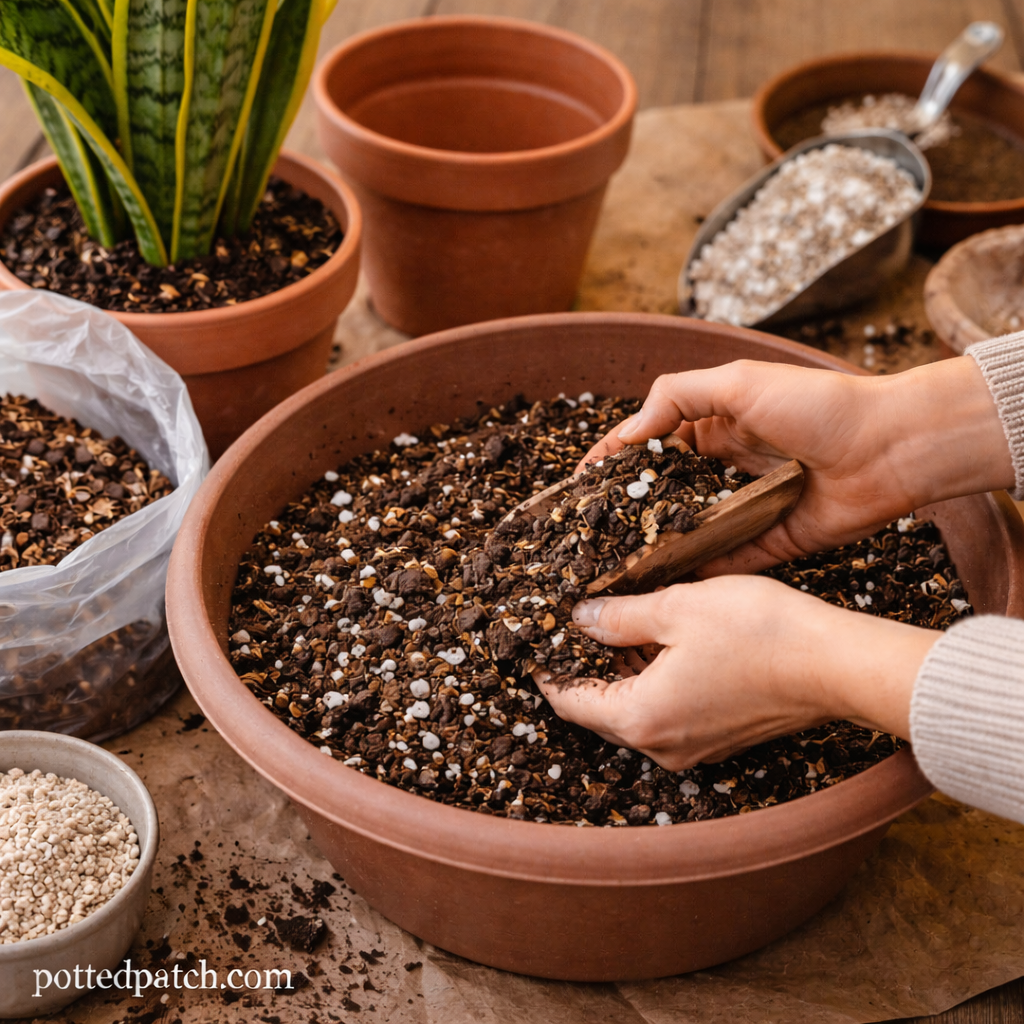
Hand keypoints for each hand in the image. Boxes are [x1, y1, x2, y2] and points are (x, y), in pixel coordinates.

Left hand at [536, 577, 937, 769]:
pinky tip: (657, 641)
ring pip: (633, 710)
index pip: (569, 701)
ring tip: (614, 623)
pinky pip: (666, 713)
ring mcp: (693, 748)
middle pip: (599, 710)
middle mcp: (662, 746)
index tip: (536, 641)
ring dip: (619, 672)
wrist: (838, 664)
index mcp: (640, 718)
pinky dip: (651, 681)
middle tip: (574, 622)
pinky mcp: (719, 739)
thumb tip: (579, 617)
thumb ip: (618, 616)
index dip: (547, 669)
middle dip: (584, 666)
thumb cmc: (759, 633)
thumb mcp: (676, 608)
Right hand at [585, 356, 1013, 573]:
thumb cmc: (818, 405)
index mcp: (711, 428)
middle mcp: (721, 471)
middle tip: (583, 539)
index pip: (647, 448)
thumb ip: (676, 397)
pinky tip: (659, 588)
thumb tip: (626, 434)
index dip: (610, 466)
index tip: (575, 489)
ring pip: (687, 534)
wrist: (892, 447)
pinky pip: (723, 564)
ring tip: (610, 571)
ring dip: (653, 549)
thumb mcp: (739, 382)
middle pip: (661, 496)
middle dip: (624, 515)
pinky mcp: (767, 545)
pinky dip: (695, 575)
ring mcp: (743, 510)